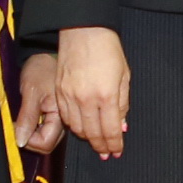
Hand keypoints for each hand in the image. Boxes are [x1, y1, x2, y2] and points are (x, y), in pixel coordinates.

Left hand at [14, 51, 65, 151]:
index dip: (28, 140)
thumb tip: (21, 141)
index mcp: (61, 115)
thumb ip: (27, 119)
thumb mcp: (31, 93)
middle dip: (29, 139)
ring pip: (46, 138)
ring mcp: (60, 119)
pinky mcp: (56, 115)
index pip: (45, 143)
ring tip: (22, 119)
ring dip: (31, 133)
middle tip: (17, 125)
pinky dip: (34, 128)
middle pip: (47, 144)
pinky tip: (29, 116)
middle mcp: (64, 121)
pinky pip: (46, 130)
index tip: (16, 127)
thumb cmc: (41, 69)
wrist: (46, 54)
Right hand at [54, 26, 131, 156]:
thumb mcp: (124, 76)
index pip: (110, 130)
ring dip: (87, 137)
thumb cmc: (108, 50)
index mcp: (107, 95)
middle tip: (106, 152)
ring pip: (77, 128)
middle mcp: (86, 99)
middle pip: (92, 134)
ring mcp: (69, 96)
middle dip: (101, 146)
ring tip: (95, 140)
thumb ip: (122, 103)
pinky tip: (81, 126)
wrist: (83, 30)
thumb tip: (120, 126)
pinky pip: (65, 117)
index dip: (114, 144)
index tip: (117, 151)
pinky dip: (74, 125)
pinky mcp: (58, 92)